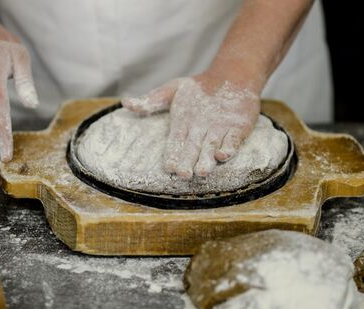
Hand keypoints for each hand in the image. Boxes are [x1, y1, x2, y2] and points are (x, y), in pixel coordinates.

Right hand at [122, 73, 259, 179]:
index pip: (175, 144)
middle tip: (184, 175)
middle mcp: (200, 134)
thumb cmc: (198, 87)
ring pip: (211, 150)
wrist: (230, 77)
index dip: (173, 156)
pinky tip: (222, 155)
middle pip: (192, 151)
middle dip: (188, 163)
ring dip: (207, 161)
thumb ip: (152, 100)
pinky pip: (233, 141)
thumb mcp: (173, 90)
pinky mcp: (238, 131)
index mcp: (183, 128)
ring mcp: (219, 133)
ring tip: (202, 172)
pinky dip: (228, 148)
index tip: (169, 167)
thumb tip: (125, 102)